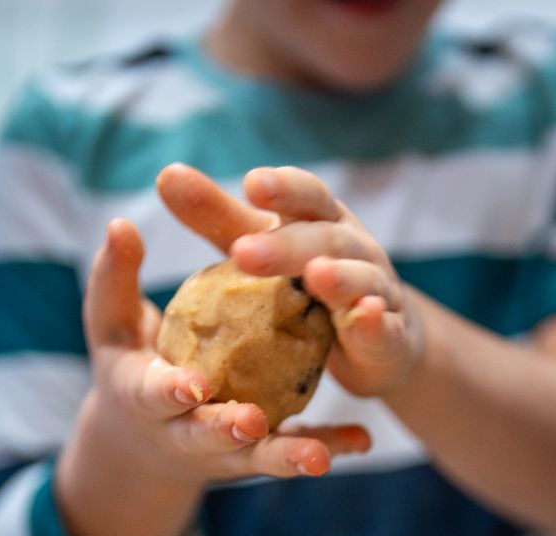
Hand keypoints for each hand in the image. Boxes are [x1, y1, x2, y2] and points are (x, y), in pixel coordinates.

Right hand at [79, 215, 370, 485]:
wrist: (145, 440)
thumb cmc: (129, 363)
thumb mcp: (111, 324)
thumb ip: (113, 278)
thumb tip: (119, 224)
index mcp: (144, 398)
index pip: (155, 394)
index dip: (171, 392)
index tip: (193, 385)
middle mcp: (184, 433)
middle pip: (207, 436)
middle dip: (228, 430)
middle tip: (254, 421)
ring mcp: (225, 451)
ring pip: (258, 456)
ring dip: (288, 454)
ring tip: (319, 456)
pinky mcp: (258, 455)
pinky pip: (295, 450)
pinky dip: (329, 445)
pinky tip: (362, 440)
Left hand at [157, 163, 424, 397]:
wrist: (377, 341)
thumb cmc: (309, 285)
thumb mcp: (264, 249)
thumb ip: (220, 218)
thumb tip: (166, 174)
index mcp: (322, 221)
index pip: (307, 196)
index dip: (283, 189)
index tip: (250, 184)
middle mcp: (355, 249)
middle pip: (326, 240)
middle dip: (289, 245)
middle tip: (244, 252)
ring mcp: (377, 292)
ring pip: (362, 280)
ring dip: (342, 278)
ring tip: (317, 277)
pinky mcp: (388, 337)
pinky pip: (383, 329)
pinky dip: (375, 323)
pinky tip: (364, 317)